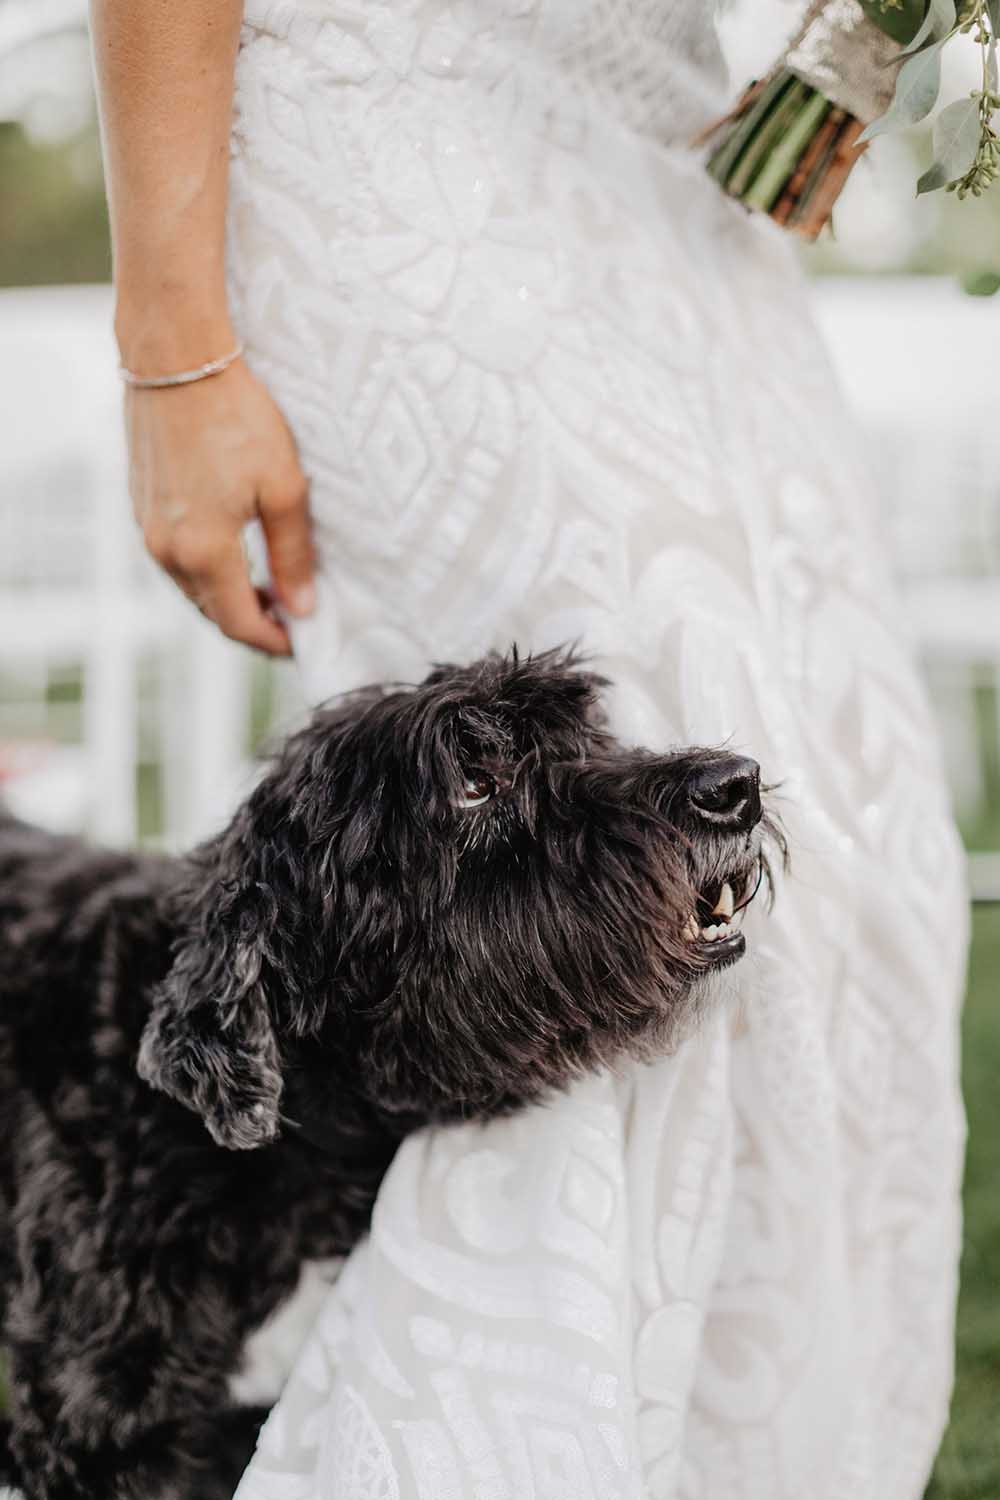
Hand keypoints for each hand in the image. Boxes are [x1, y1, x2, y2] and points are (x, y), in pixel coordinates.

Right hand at [125, 357, 314, 654]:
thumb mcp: (283, 487)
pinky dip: (209, 571)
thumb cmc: (236, 416)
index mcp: (203, 551)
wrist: (176, 359)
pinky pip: (177, 560)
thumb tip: (303, 607)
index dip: (274, 642)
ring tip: (273, 589)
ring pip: (194, 589)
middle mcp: (167, 550)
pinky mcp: (142, 507)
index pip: (240, 623)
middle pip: (214, 613)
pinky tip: (238, 555)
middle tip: (295, 619)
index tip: (303, 642)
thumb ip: (293, 554)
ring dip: (231, 598)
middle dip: (254, 625)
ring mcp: (148, 529)